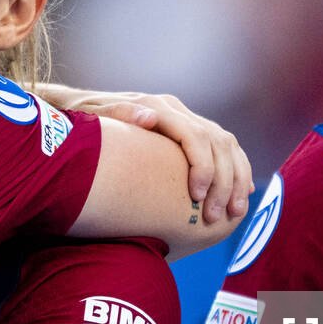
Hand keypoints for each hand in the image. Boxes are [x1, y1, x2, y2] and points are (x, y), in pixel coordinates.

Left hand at [40, 86, 251, 223]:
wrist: (80, 106)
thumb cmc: (83, 120)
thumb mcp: (93, 118)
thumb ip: (118, 115)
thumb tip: (147, 117)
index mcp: (158, 106)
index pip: (194, 136)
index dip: (202, 168)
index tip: (197, 198)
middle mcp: (176, 109)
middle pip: (217, 142)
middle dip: (223, 181)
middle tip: (215, 217)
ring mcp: (185, 118)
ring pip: (227, 144)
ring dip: (236, 178)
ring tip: (236, 211)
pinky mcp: (188, 130)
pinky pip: (224, 148)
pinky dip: (237, 169)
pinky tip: (242, 192)